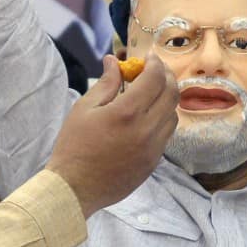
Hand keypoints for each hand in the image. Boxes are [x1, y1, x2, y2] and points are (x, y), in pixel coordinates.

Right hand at [46, 53, 178, 217]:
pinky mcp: (153, 162)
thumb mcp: (84, 109)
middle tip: (155, 70)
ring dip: (166, 98)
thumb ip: (105, 83)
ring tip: (151, 93)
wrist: (75, 188)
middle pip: (171, 94)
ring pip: (173, 115)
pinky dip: (163, 119)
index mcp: (126, 113)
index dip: (155, 63)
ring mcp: (153, 148)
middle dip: (166, 76)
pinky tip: (147, 117)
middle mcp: (146, 130)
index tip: (149, 57)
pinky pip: (167, 134)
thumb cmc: (74, 146)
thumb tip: (114, 61)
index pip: (154, 79)